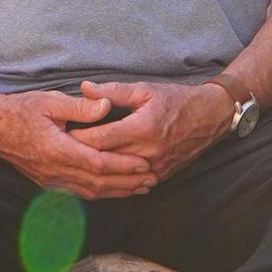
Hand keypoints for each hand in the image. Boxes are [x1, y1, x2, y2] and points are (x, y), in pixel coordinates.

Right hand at [0, 89, 153, 199]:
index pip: (98, 163)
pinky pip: (78, 193)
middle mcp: (54, 170)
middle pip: (98, 183)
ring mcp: (49, 180)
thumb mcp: (50, 101)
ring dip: (117, 192)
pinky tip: (114, 190)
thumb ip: (80, 107)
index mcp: (57, 149)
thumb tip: (106, 105)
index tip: (144, 164)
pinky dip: (100, 193)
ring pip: (89, 192)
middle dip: (127, 183)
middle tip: (152, 180)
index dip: (123, 166)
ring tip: (140, 188)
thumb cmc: (21, 109)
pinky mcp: (47, 182)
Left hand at [64, 79, 231, 189]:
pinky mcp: (161, 175)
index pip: (100, 138)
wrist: (210, 117)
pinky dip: (115, 180)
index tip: (62, 134)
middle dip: (82, 156)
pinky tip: (100, 176)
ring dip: (97, 171)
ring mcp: (156, 167)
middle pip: (105, 160)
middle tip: (61, 151)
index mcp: (142, 128)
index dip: (78, 138)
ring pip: (117, 176)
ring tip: (75, 165)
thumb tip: (85, 88)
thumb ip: (113, 91)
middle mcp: (149, 151)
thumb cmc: (177, 100)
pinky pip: (132, 183)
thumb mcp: (145, 89)